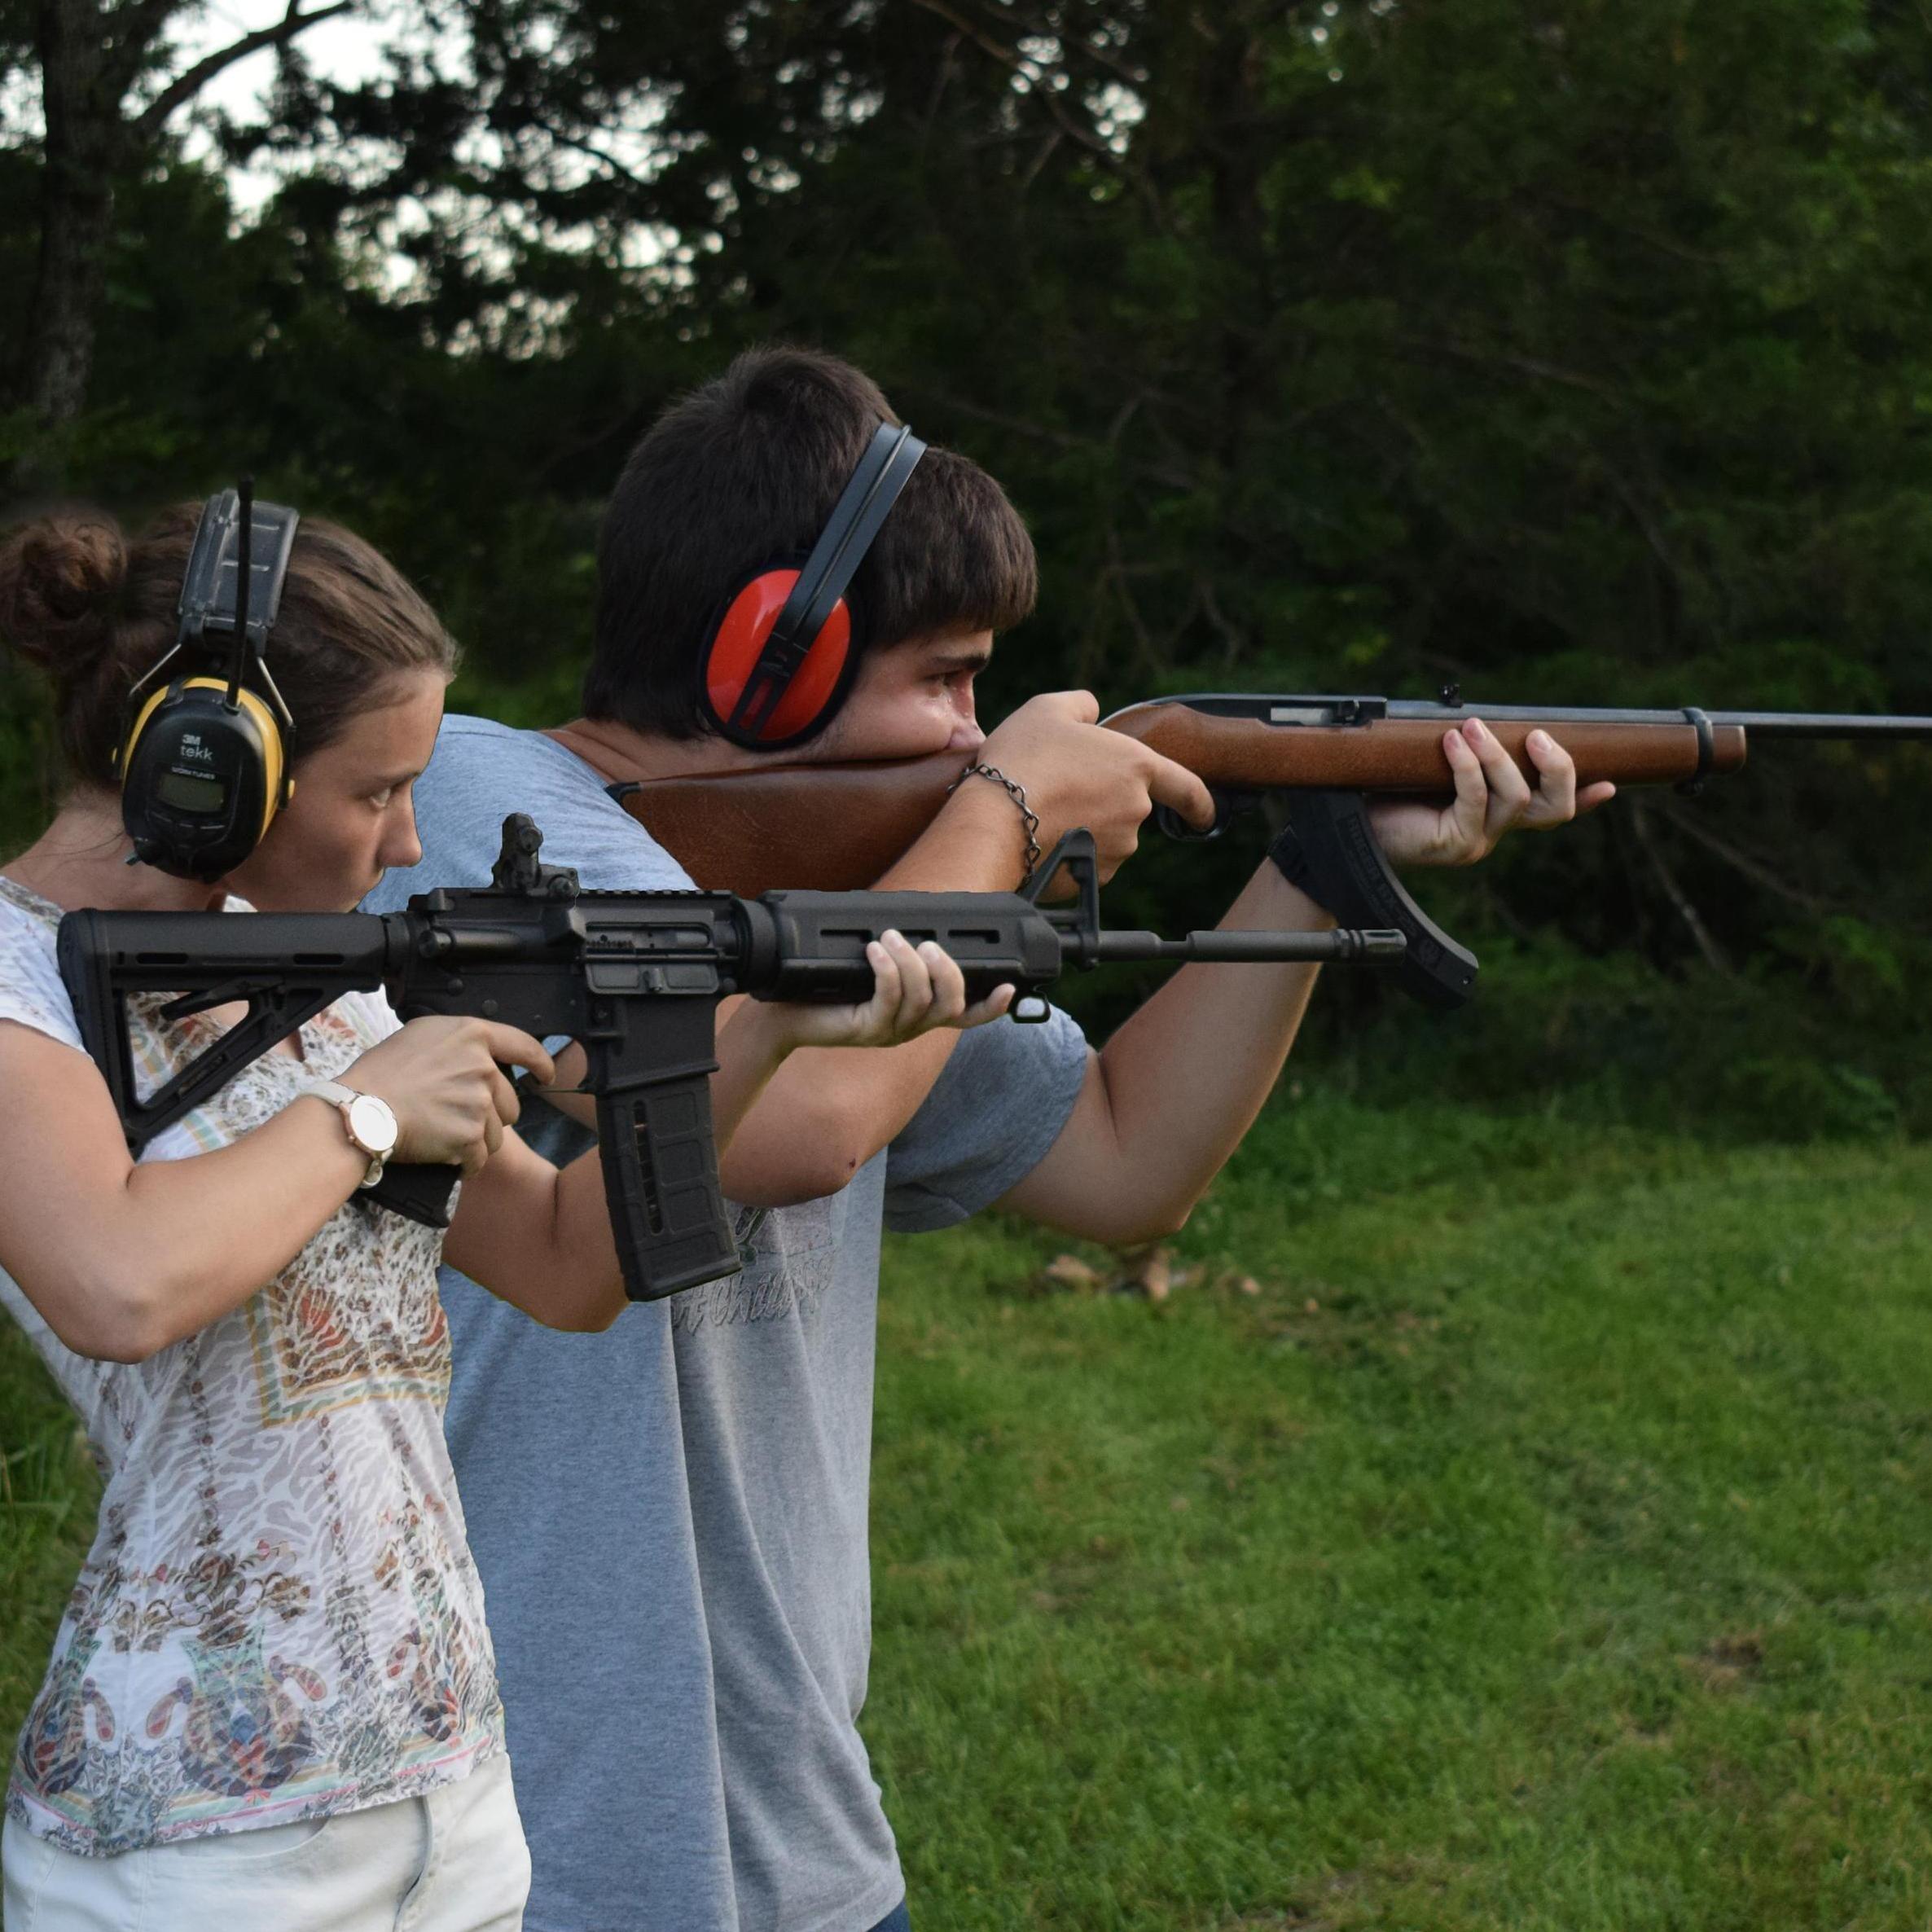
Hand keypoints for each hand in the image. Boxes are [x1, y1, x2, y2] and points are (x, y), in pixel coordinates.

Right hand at [348, 1017, 555, 1173]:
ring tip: (442, 1136)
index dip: (540, 1062)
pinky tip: (444, 1158)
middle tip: (456, 1118)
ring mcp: (479, 1103)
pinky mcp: (471, 1136)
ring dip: (476, 1141)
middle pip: (509, 1102)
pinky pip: (479, 1158)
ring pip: (496, 1134)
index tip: (546, 1075)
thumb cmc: (381, 1072)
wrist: (362, 1108)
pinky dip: (465, 1164)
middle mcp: (483, 1067)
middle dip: (491, 1115)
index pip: (523, 1046)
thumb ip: (457, 1043)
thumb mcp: (421, 1035)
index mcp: (472, 1036)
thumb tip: (474, 1055)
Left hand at [770, 930, 1014, 1049]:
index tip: (1008, 986)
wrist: (783, 1015)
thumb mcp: (868, 970)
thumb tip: (912, 920)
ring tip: (890, 937)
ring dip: (910, 962)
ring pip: (920, 1001)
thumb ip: (896, 956)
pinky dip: (887, 969)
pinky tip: (874, 951)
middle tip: (927, 943)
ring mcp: (889, 1032)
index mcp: (918, 1016)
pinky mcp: (865, 1030)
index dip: (991, 1007)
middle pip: (951, 1007)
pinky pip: (888, 999)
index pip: (965, 1017)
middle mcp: (909, 1028)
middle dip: (947, 971)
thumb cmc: (825, 988)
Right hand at [952, 691, 1215, 887]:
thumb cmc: (1022, 759)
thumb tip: (1092, 711)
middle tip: (1059, 789)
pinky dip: (1068, 851)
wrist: (993, 819)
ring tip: (1041, 810)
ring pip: (1106, 836)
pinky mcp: (1092, 877)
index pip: (1187, 788)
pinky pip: (1085, 862)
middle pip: (1129, 808)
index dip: (1200, 803)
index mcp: (1136, 766)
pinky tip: (1039, 836)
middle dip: (1103, 802)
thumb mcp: (1048, 709)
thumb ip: (1081, 705)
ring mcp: (1116, 848)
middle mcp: (1135, 810)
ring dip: (1084, 826)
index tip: (1205, 816)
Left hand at [1369, 717, 1616, 867]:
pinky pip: (1475, 801)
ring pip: (1516, 799)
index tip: (1611, 783)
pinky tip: (1451, 742)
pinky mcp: (1454, 844)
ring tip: (1471, 727)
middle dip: (1558, 768)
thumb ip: (1464, 748)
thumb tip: (1478, 716)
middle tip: (1538, 735)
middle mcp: (1493, 829)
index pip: (1551, 808)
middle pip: (1553, 809)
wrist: (1345, 821)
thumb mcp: (1432, 762)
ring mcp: (1477, 841)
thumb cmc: (1384, 787)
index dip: (1585, 797)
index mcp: (1495, 811)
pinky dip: (1467, 767)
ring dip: (1498, 757)